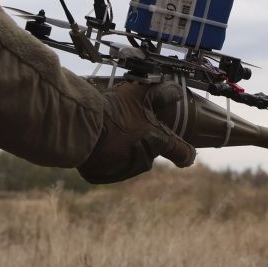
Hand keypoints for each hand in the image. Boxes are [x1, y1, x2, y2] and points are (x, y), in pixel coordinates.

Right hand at [78, 81, 196, 184]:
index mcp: (158, 142)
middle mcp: (144, 159)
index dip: (186, 153)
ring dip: (123, 147)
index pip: (183, 153)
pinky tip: (96, 141)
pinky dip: (104, 156)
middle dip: (142, 139)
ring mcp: (123, 170)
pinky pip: (108, 166)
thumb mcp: (140, 93)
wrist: (81, 127)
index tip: (187, 153)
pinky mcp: (102, 175)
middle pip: (150, 151)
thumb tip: (178, 91)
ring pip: (129, 158)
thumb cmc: (113, 110)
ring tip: (108, 129)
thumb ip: (162, 92)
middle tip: (127, 123)